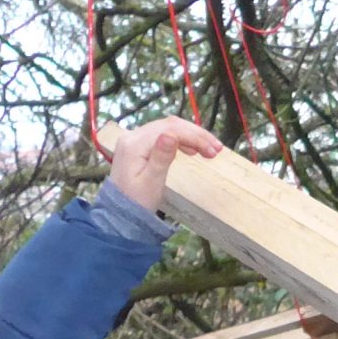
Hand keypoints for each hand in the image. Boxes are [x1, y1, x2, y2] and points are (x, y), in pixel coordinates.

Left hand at [106, 116, 222, 212]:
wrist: (120, 214)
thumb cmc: (137, 202)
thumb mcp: (151, 182)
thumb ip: (161, 157)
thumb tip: (171, 135)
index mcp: (134, 144)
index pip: (169, 130)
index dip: (194, 137)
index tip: (213, 151)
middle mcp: (132, 136)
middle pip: (169, 125)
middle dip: (196, 134)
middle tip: (217, 149)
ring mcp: (134, 139)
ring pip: (167, 128)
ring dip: (190, 135)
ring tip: (209, 150)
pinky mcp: (138, 145)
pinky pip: (162, 135)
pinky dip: (180, 139)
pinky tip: (191, 149)